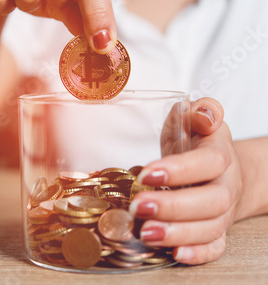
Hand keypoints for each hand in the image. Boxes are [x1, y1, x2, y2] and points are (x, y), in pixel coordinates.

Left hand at [129, 97, 242, 264]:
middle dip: (172, 206)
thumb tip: (202, 112)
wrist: (223, 171)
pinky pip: (214, 248)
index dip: (180, 170)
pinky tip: (174, 254)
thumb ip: (200, 111)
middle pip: (210, 201)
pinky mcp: (216, 232)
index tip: (147, 174)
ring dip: (178, 233)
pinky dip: (197, 254)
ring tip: (146, 233)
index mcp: (220, 155)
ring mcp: (223, 212)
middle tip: (138, 207)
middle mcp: (226, 186)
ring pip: (210, 228)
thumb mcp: (196, 121)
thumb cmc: (199, 144)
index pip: (208, 163)